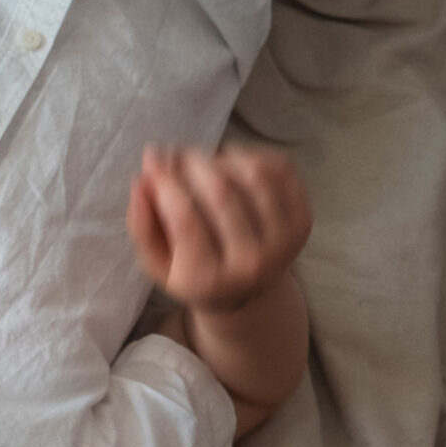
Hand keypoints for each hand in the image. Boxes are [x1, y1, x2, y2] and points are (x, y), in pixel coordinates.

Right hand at [129, 145, 310, 312]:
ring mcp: (284, 242)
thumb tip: (142, 178)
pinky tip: (231, 164)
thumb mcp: (158, 263)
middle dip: (192, 163)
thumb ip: (143, 225)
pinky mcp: (303, 221)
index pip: (184, 219)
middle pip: (221, 193)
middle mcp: (251, 265)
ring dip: (222, 157)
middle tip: (176, 153)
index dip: (165, 182)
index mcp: (208, 281)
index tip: (151, 160)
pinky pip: (278, 169)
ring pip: (253, 174)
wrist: (248, 292)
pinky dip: (251, 156)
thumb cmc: (194, 270)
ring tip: (203, 161)